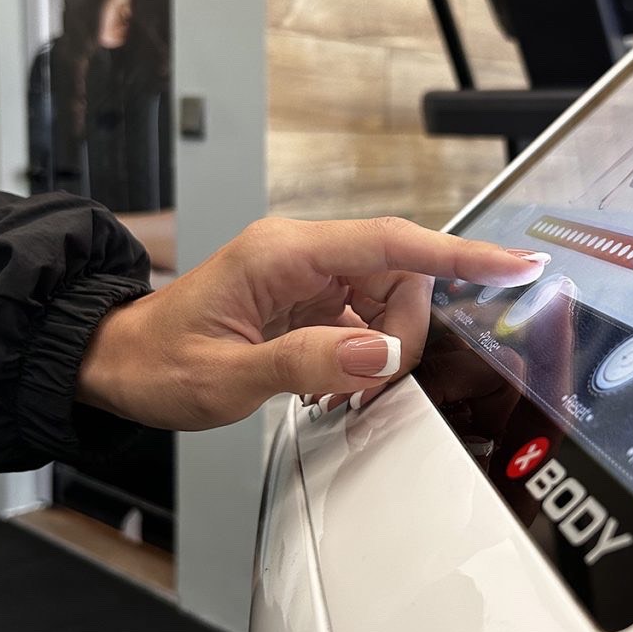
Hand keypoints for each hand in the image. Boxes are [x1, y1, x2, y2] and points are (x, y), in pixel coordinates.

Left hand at [75, 216, 548, 429]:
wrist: (119, 361)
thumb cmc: (158, 362)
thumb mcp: (228, 376)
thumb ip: (307, 362)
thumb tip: (379, 354)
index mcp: (283, 254)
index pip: (390, 243)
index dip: (458, 254)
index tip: (513, 263)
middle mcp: (301, 255)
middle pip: (399, 275)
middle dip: (403, 331)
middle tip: (373, 380)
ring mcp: (305, 277)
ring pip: (387, 299)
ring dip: (384, 347)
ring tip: (345, 388)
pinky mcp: (305, 300)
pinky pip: (362, 319)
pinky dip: (365, 353)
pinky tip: (338, 381)